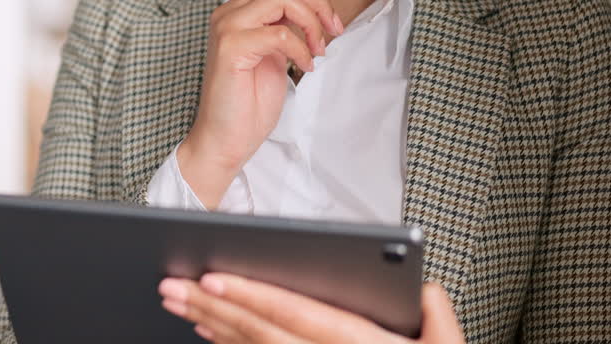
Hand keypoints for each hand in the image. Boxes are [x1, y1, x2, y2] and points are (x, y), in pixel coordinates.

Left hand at [158, 274, 464, 343]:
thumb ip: (439, 318)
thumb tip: (424, 287)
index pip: (296, 314)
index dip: (253, 295)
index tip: (212, 278)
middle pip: (260, 332)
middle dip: (212, 307)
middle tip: (171, 286)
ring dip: (210, 324)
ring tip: (176, 301)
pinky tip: (206, 330)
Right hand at [178, 0, 343, 207]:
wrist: (226, 138)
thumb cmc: (248, 102)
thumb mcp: (274, 54)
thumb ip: (283, 26)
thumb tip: (312, 8)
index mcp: (238, 10)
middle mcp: (228, 12)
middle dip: (318, 1)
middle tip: (334, 30)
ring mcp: (227, 27)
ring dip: (312, 22)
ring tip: (319, 50)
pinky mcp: (232, 48)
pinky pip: (281, 33)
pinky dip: (302, 49)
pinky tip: (304, 67)